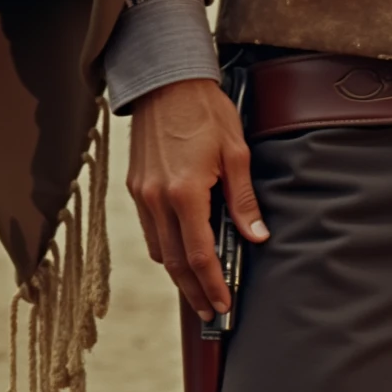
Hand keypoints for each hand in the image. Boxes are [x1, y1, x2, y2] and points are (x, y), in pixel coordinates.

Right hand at [127, 77, 267, 320]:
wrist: (166, 80)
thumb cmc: (205, 111)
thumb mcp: (236, 152)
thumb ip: (243, 199)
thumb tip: (256, 236)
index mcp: (185, 192)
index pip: (199, 254)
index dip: (213, 283)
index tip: (223, 304)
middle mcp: (157, 199)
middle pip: (174, 262)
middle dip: (194, 290)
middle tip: (212, 311)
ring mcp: (142, 194)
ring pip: (158, 249)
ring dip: (178, 273)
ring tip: (199, 288)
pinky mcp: (134, 186)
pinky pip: (149, 229)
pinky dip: (164, 248)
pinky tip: (180, 251)